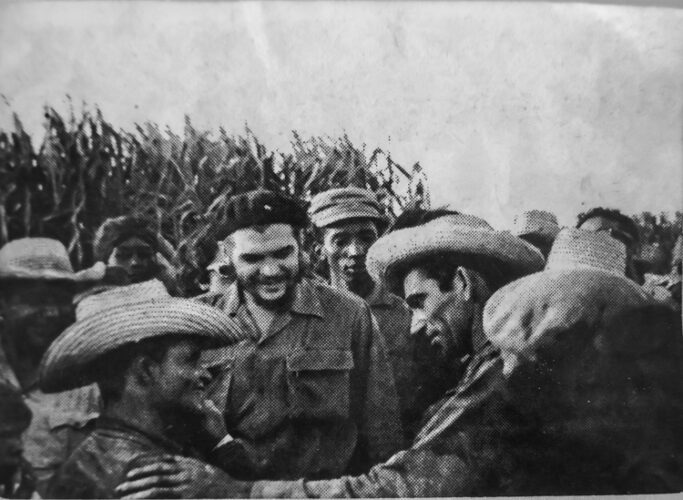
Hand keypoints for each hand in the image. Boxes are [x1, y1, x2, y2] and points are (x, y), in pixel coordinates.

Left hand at [115, 454, 251, 498]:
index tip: (130, 471)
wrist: (238, 492)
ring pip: (156, 485)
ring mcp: (186, 484)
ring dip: (138, 491)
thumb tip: (179, 466)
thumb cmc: (222, 484)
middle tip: (120, 486)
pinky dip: (151, 499)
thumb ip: (192, 467)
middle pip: (155, 472)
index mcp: (189, 464)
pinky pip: (164, 496)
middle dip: (136, 479)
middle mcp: (186, 471)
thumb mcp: (206, 470)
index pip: (162, 461)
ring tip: (123, 496)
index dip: (145, 465)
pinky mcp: (187, 496)